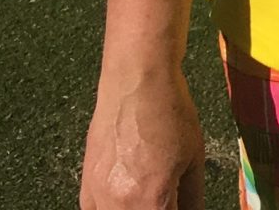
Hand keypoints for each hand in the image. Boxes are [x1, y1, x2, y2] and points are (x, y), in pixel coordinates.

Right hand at [80, 64, 203, 209]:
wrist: (135, 81)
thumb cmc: (170, 113)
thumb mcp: (194, 160)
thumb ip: (193, 199)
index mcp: (151, 201)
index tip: (180, 205)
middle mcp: (117, 205)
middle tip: (169, 200)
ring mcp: (96, 197)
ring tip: (150, 197)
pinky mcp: (84, 186)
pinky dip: (114, 209)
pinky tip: (129, 199)